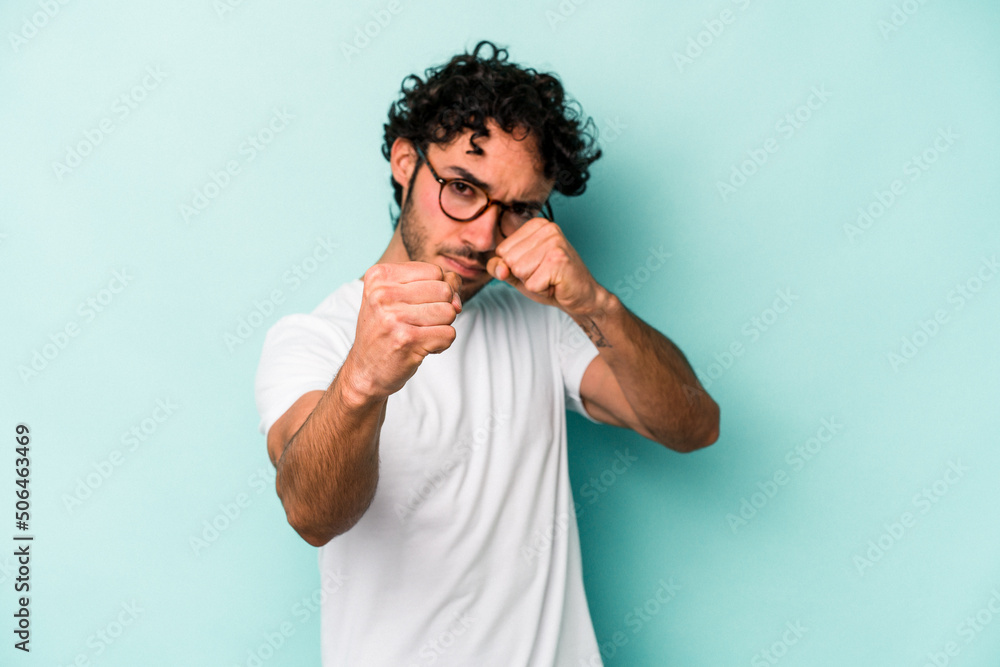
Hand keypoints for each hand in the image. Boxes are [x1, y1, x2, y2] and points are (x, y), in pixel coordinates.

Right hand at [347, 261, 461, 398]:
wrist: (365, 370)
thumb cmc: (386, 330)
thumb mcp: (399, 297)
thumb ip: (434, 284)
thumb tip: (457, 295)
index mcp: (379, 276)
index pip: (435, 271)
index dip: (437, 290)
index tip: (417, 306)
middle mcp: (383, 293)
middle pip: (444, 290)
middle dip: (441, 308)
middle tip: (419, 323)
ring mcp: (394, 317)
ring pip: (449, 312)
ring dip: (441, 327)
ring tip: (419, 334)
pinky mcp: (407, 340)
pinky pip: (449, 334)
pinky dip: (441, 343)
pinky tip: (421, 347)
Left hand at [486, 218, 602, 316]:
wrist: (582, 296)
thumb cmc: (551, 282)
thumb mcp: (518, 273)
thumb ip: (500, 267)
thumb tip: (499, 268)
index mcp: (535, 225)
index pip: (501, 250)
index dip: (515, 267)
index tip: (536, 267)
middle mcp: (546, 228)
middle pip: (509, 259)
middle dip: (523, 275)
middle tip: (545, 274)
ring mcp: (554, 242)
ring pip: (519, 271)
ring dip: (532, 283)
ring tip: (550, 278)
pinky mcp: (558, 260)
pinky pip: (531, 284)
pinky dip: (541, 290)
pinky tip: (555, 284)